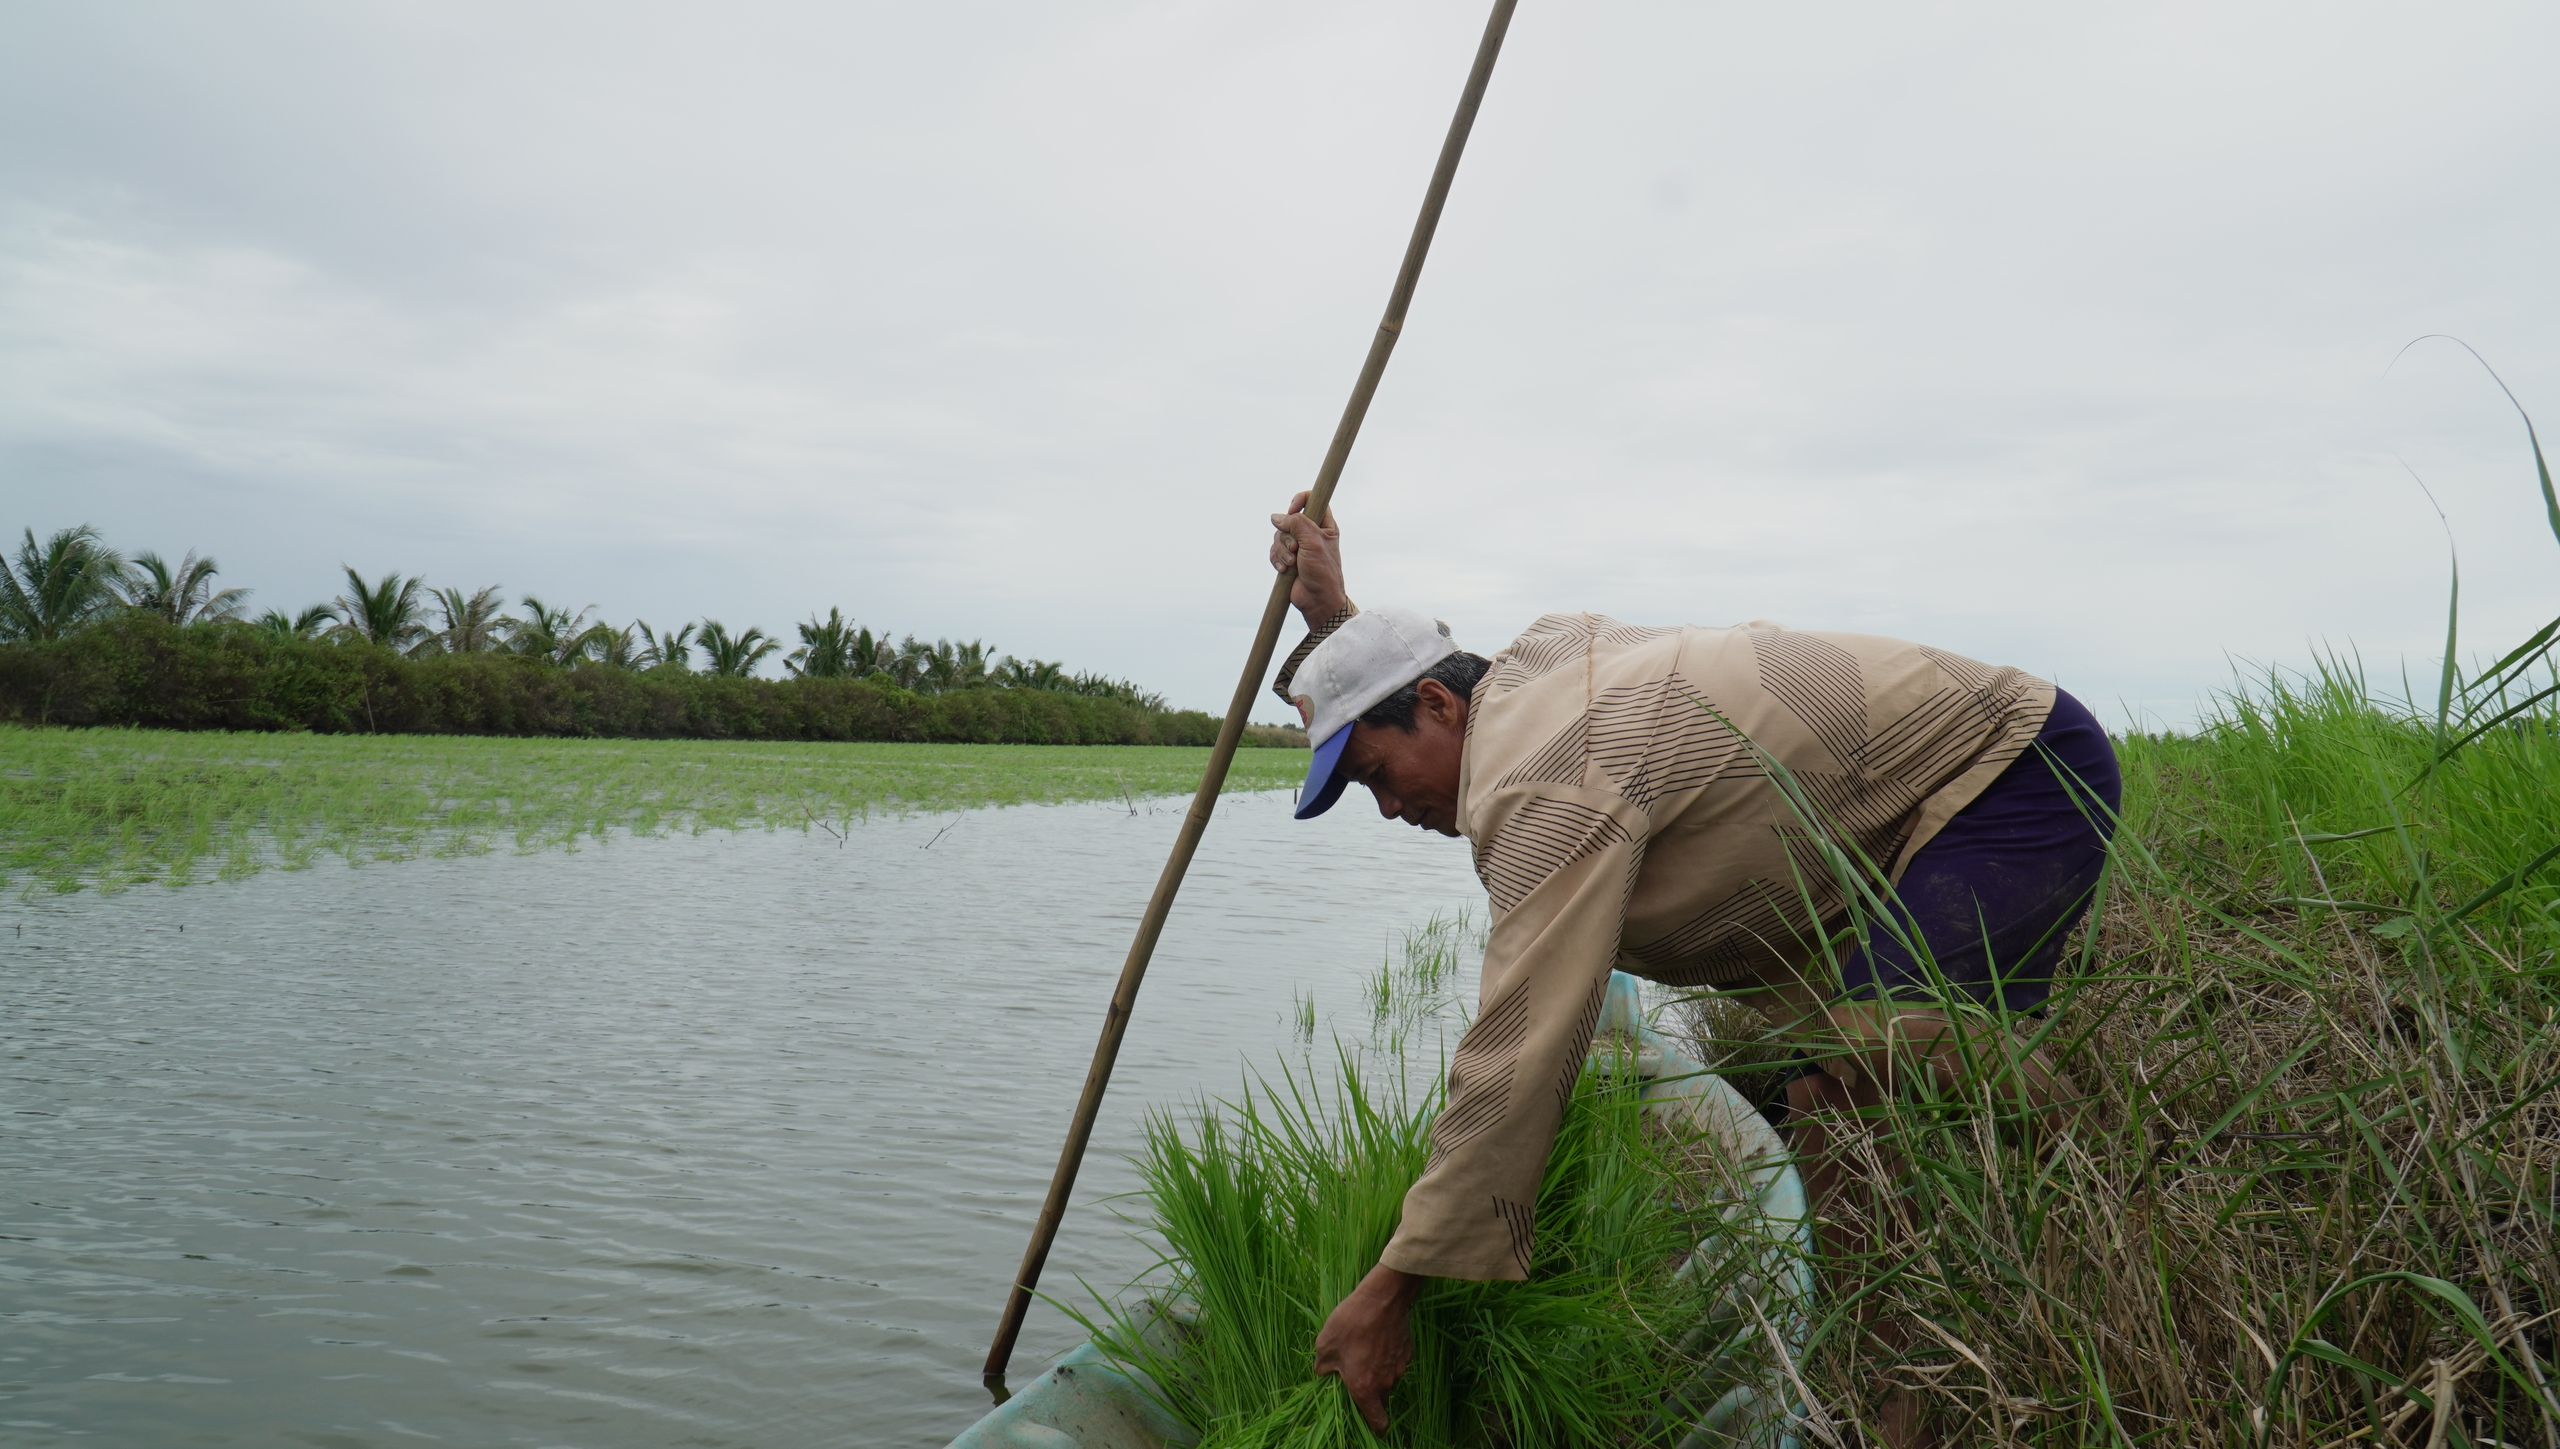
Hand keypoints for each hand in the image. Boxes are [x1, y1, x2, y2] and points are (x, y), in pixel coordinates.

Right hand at [1269, 490, 1349, 627]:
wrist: (1317, 600)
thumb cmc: (1323, 571)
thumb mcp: (1313, 542)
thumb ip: (1296, 524)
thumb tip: (1275, 517)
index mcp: (1324, 525)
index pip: (1312, 500)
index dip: (1300, 501)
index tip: (1292, 510)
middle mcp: (1310, 533)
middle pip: (1288, 520)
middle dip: (1287, 536)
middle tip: (1296, 550)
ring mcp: (1298, 547)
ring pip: (1279, 536)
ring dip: (1282, 551)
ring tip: (1291, 564)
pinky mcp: (1288, 559)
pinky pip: (1274, 551)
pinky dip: (1276, 559)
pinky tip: (1284, 570)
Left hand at [1311, 1263, 1420, 1431]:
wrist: (1382, 1298)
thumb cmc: (1351, 1323)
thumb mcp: (1325, 1345)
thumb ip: (1322, 1366)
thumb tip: (1322, 1373)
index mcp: (1365, 1388)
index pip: (1377, 1422)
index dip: (1374, 1427)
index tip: (1366, 1423)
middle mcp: (1386, 1382)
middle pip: (1380, 1399)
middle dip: (1369, 1394)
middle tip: (1354, 1375)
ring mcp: (1399, 1367)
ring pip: (1388, 1378)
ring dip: (1377, 1372)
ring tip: (1363, 1350)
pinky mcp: (1407, 1351)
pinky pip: (1395, 1361)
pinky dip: (1387, 1357)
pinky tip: (1376, 1339)